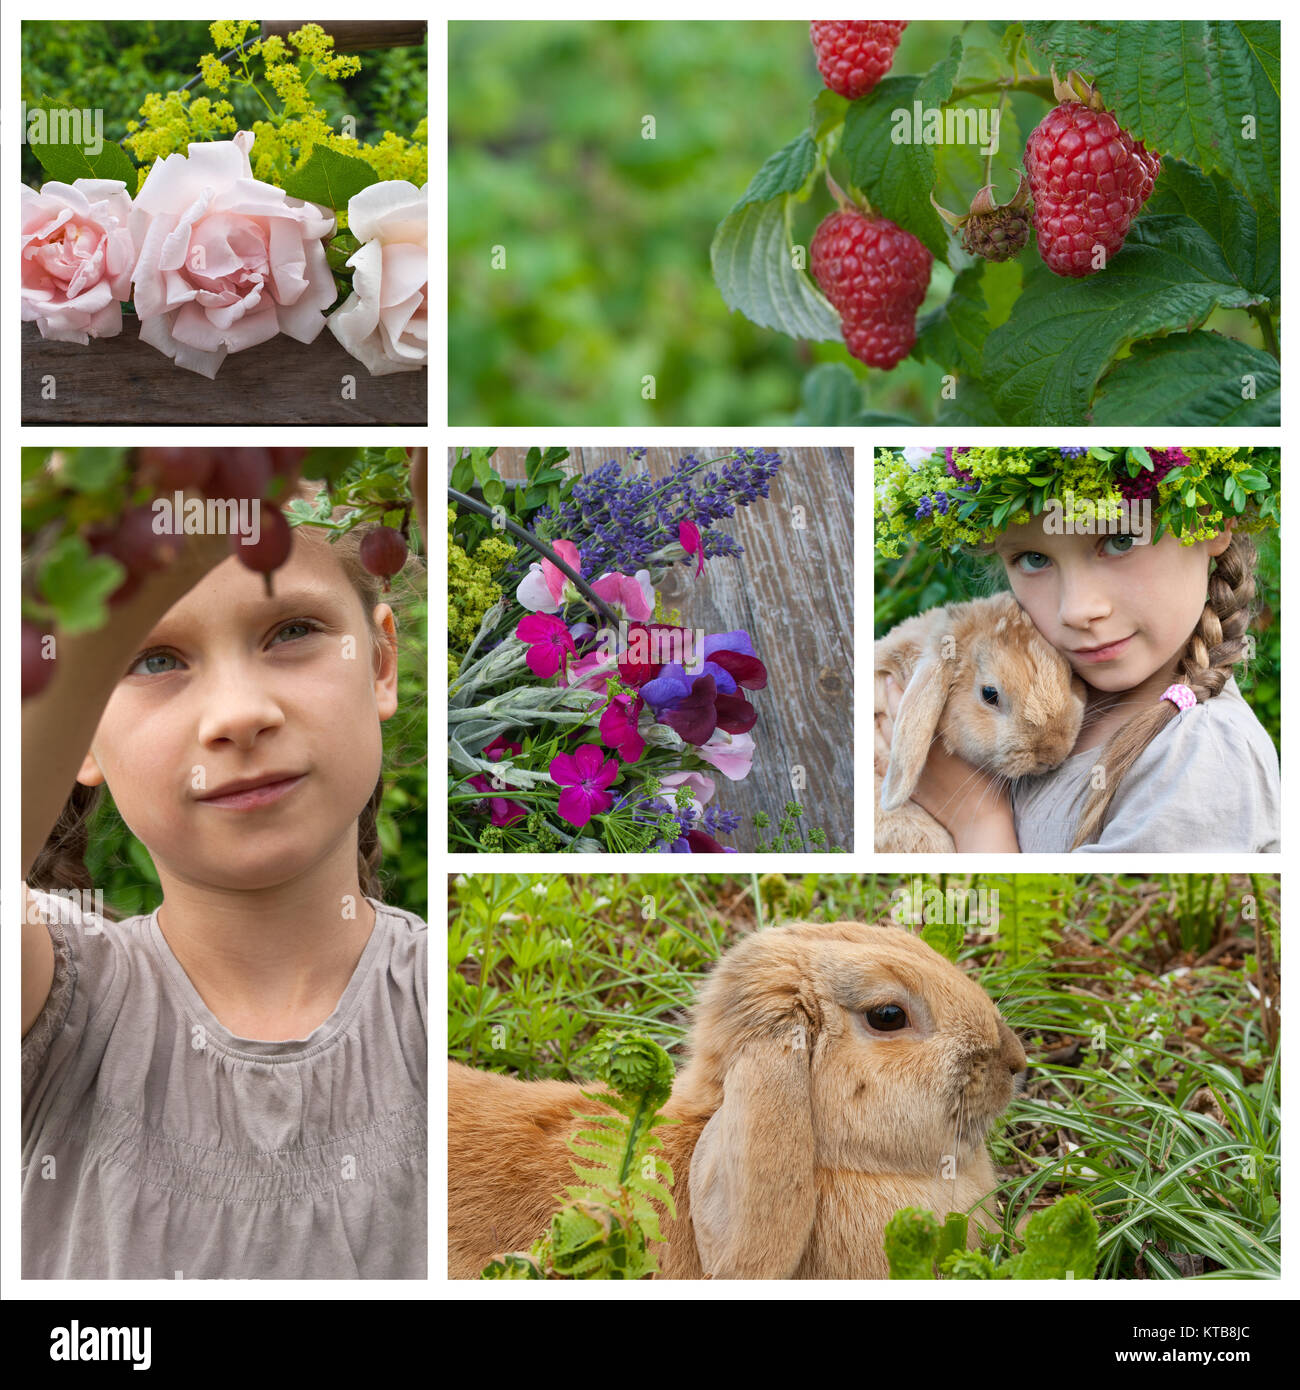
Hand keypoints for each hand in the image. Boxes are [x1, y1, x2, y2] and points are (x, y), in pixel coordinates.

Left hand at [880, 675, 1019, 851]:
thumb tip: (958, 701)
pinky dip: (876, 752)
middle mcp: (919, 749)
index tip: (894, 677)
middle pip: (895, 719)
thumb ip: (964, 722)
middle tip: (887, 683)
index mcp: (936, 736)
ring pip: (886, 739)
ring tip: (879, 710)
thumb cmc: (985, 779)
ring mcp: (910, 767)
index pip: (911, 707)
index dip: (900, 690)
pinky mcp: (908, 784)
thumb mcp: (979, 743)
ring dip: (881, 723)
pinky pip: (883, 765)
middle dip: (890, 699)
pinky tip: (872, 745)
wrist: (978, 817)